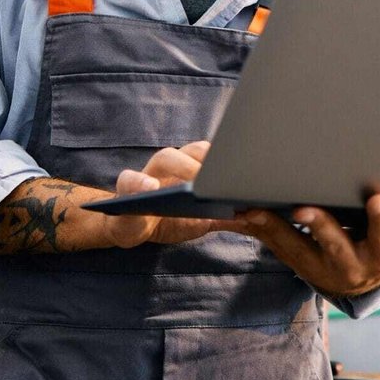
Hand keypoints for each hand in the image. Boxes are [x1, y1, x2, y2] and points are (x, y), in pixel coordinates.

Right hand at [104, 141, 244, 248]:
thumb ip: (224, 218)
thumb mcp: (200, 222)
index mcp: (191, 169)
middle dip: (207, 160)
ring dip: (180, 166)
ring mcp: (149, 173)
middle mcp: (172, 166)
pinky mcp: (127, 189)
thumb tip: (253, 216)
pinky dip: (139, 182)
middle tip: (220, 177)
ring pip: (164, 158)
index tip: (242, 163)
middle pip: (191, 151)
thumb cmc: (169, 218)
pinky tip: (150, 188)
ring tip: (191, 182)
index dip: (225, 156)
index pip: (212, 154)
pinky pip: (129, 179)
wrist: (132, 228)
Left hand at [239, 194, 379, 297]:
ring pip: (295, 246)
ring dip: (276, 227)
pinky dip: (256, 225)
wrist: (355, 277)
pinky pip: (271, 241)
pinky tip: (240, 207)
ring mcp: (315, 262)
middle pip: (333, 245)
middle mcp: (346, 264)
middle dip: (321, 225)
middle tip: (307, 206)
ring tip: (258, 208)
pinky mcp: (291, 256)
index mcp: (378, 256)